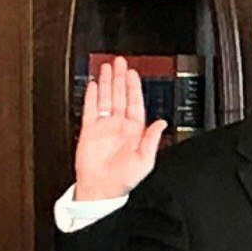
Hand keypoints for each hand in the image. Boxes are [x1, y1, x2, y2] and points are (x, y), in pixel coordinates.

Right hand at [74, 57, 167, 200]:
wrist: (102, 189)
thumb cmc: (124, 179)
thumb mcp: (145, 160)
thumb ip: (152, 139)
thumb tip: (161, 122)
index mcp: (135, 130)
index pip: (135, 102)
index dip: (134, 87)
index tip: (133, 74)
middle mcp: (119, 125)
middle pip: (120, 95)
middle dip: (120, 78)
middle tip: (120, 62)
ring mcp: (104, 126)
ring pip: (106, 98)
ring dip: (107, 82)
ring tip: (107, 67)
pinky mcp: (90, 130)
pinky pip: (91, 109)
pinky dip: (92, 96)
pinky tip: (94, 85)